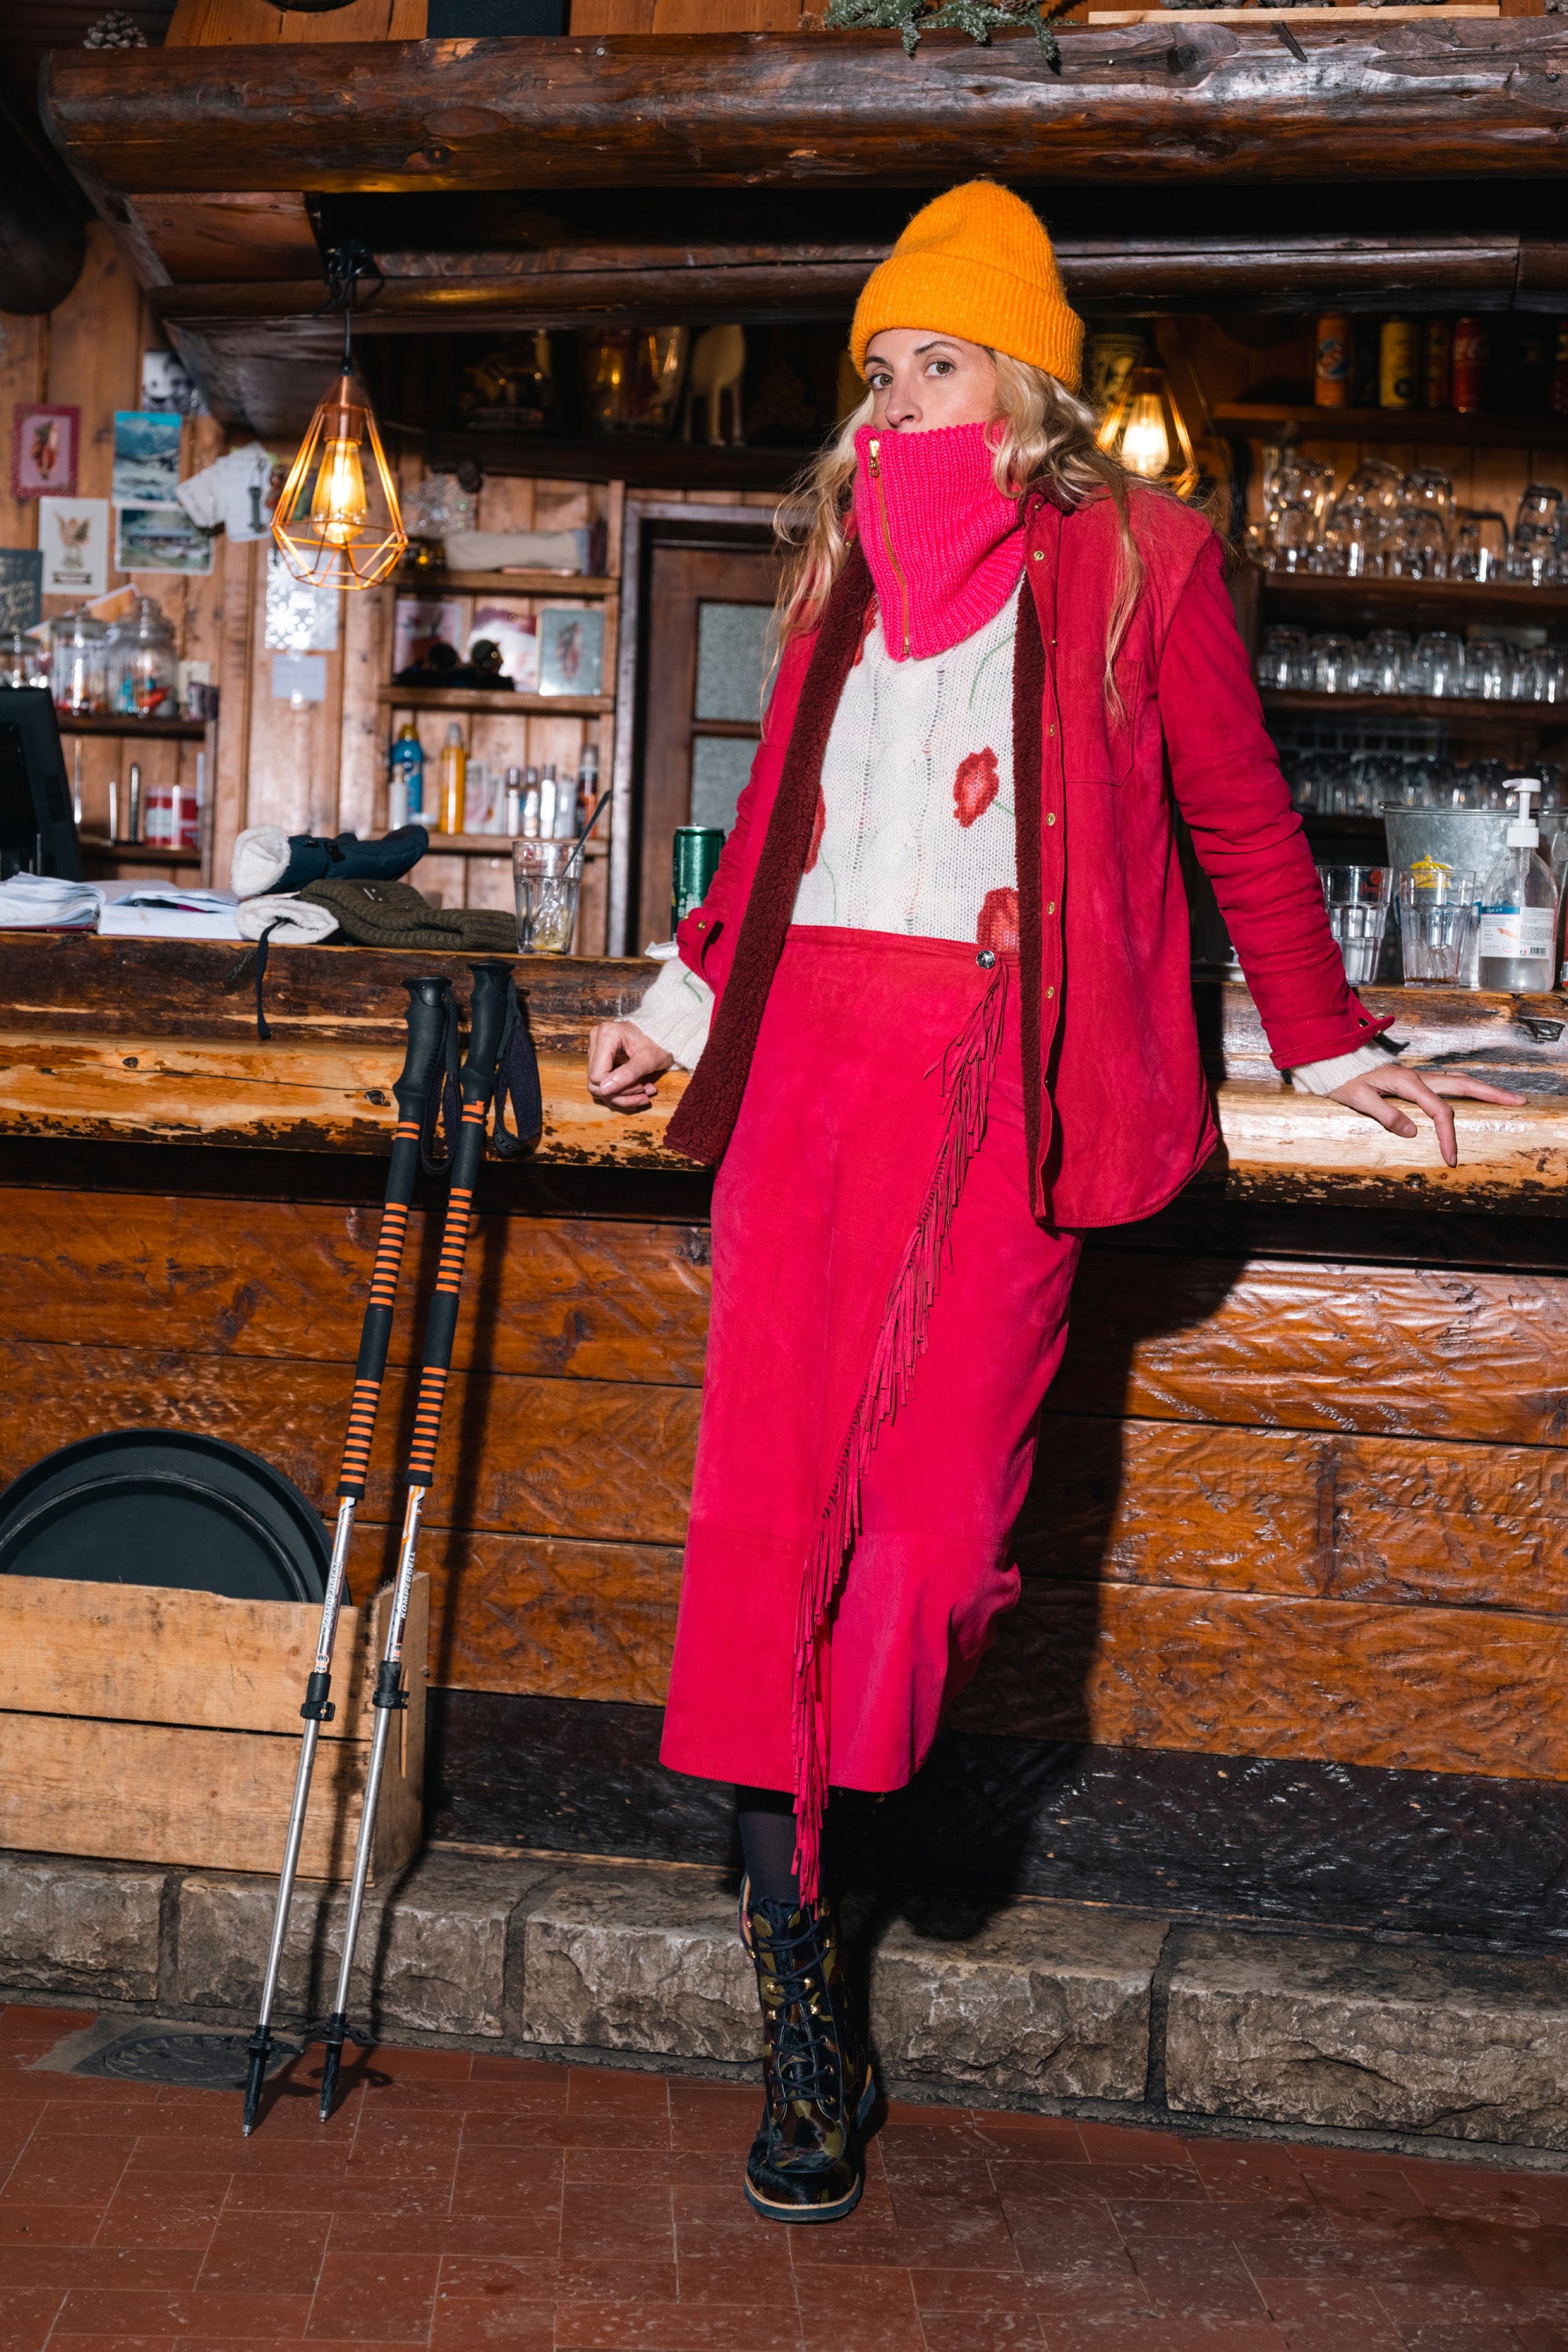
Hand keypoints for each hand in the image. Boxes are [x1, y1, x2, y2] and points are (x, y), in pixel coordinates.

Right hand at [587, 1018, 673, 1112]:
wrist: (666, 1033)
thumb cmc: (659, 1042)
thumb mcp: (648, 1059)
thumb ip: (628, 1073)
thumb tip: (604, 1089)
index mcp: (607, 1035)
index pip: (598, 1076)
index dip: (617, 1089)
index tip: (641, 1088)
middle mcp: (597, 1040)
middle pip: (595, 1083)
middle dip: (621, 1095)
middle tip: (644, 1094)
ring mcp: (596, 1050)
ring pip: (598, 1086)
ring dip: (622, 1096)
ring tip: (644, 1093)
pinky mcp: (600, 1059)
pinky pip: (604, 1083)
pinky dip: (621, 1091)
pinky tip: (639, 1089)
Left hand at [1328, 1064, 1525, 1167]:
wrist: (1332, 1061)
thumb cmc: (1342, 1079)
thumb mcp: (1357, 1098)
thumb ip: (1385, 1115)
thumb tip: (1413, 1132)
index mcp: (1407, 1083)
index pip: (1439, 1111)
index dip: (1448, 1136)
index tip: (1451, 1158)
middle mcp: (1418, 1077)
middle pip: (1463, 1084)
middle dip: (1492, 1094)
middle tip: (1518, 1102)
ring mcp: (1417, 1077)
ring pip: (1458, 1081)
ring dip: (1483, 1089)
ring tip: (1506, 1097)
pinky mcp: (1414, 1081)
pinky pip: (1447, 1084)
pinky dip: (1466, 1088)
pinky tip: (1475, 1094)